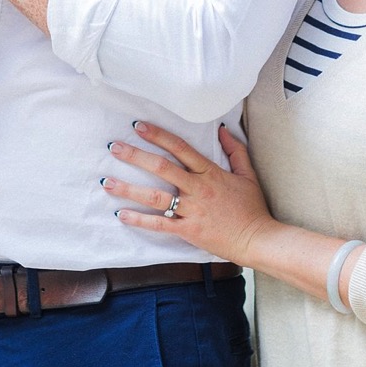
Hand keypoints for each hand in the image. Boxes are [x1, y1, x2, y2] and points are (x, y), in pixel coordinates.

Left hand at [104, 121, 276, 265]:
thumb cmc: (252, 208)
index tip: (139, 127)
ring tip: (108, 181)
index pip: (180, 148)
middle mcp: (197, 189)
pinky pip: (159, 224)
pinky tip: (121, 214)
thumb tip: (223, 130)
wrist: (257, 239)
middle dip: (135, 156)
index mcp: (210, 172)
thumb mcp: (247, 174)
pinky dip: (139, 219)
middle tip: (114, 148)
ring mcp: (191, 210)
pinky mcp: (187, 231)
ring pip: (154, 196)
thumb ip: (235, 150)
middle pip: (161, 168)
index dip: (158, 135)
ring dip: (128, 188)